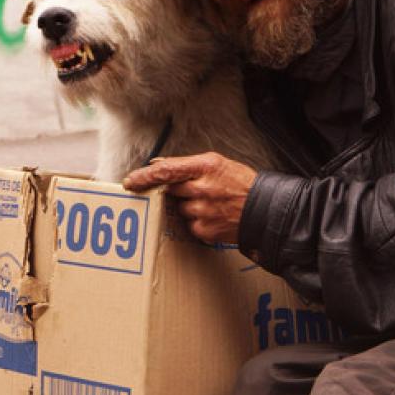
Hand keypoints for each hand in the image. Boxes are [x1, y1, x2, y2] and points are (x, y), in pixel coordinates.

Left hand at [123, 152, 256, 244]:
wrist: (264, 210)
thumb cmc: (240, 184)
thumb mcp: (216, 164)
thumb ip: (186, 165)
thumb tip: (157, 164)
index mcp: (205, 167)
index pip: (166, 171)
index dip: (144, 177)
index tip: (130, 182)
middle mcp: (202, 188)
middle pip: (171, 190)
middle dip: (178, 192)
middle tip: (197, 192)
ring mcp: (202, 211)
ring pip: (180, 209)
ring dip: (189, 207)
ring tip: (212, 205)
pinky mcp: (204, 229)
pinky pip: (189, 224)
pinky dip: (197, 221)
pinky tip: (214, 216)